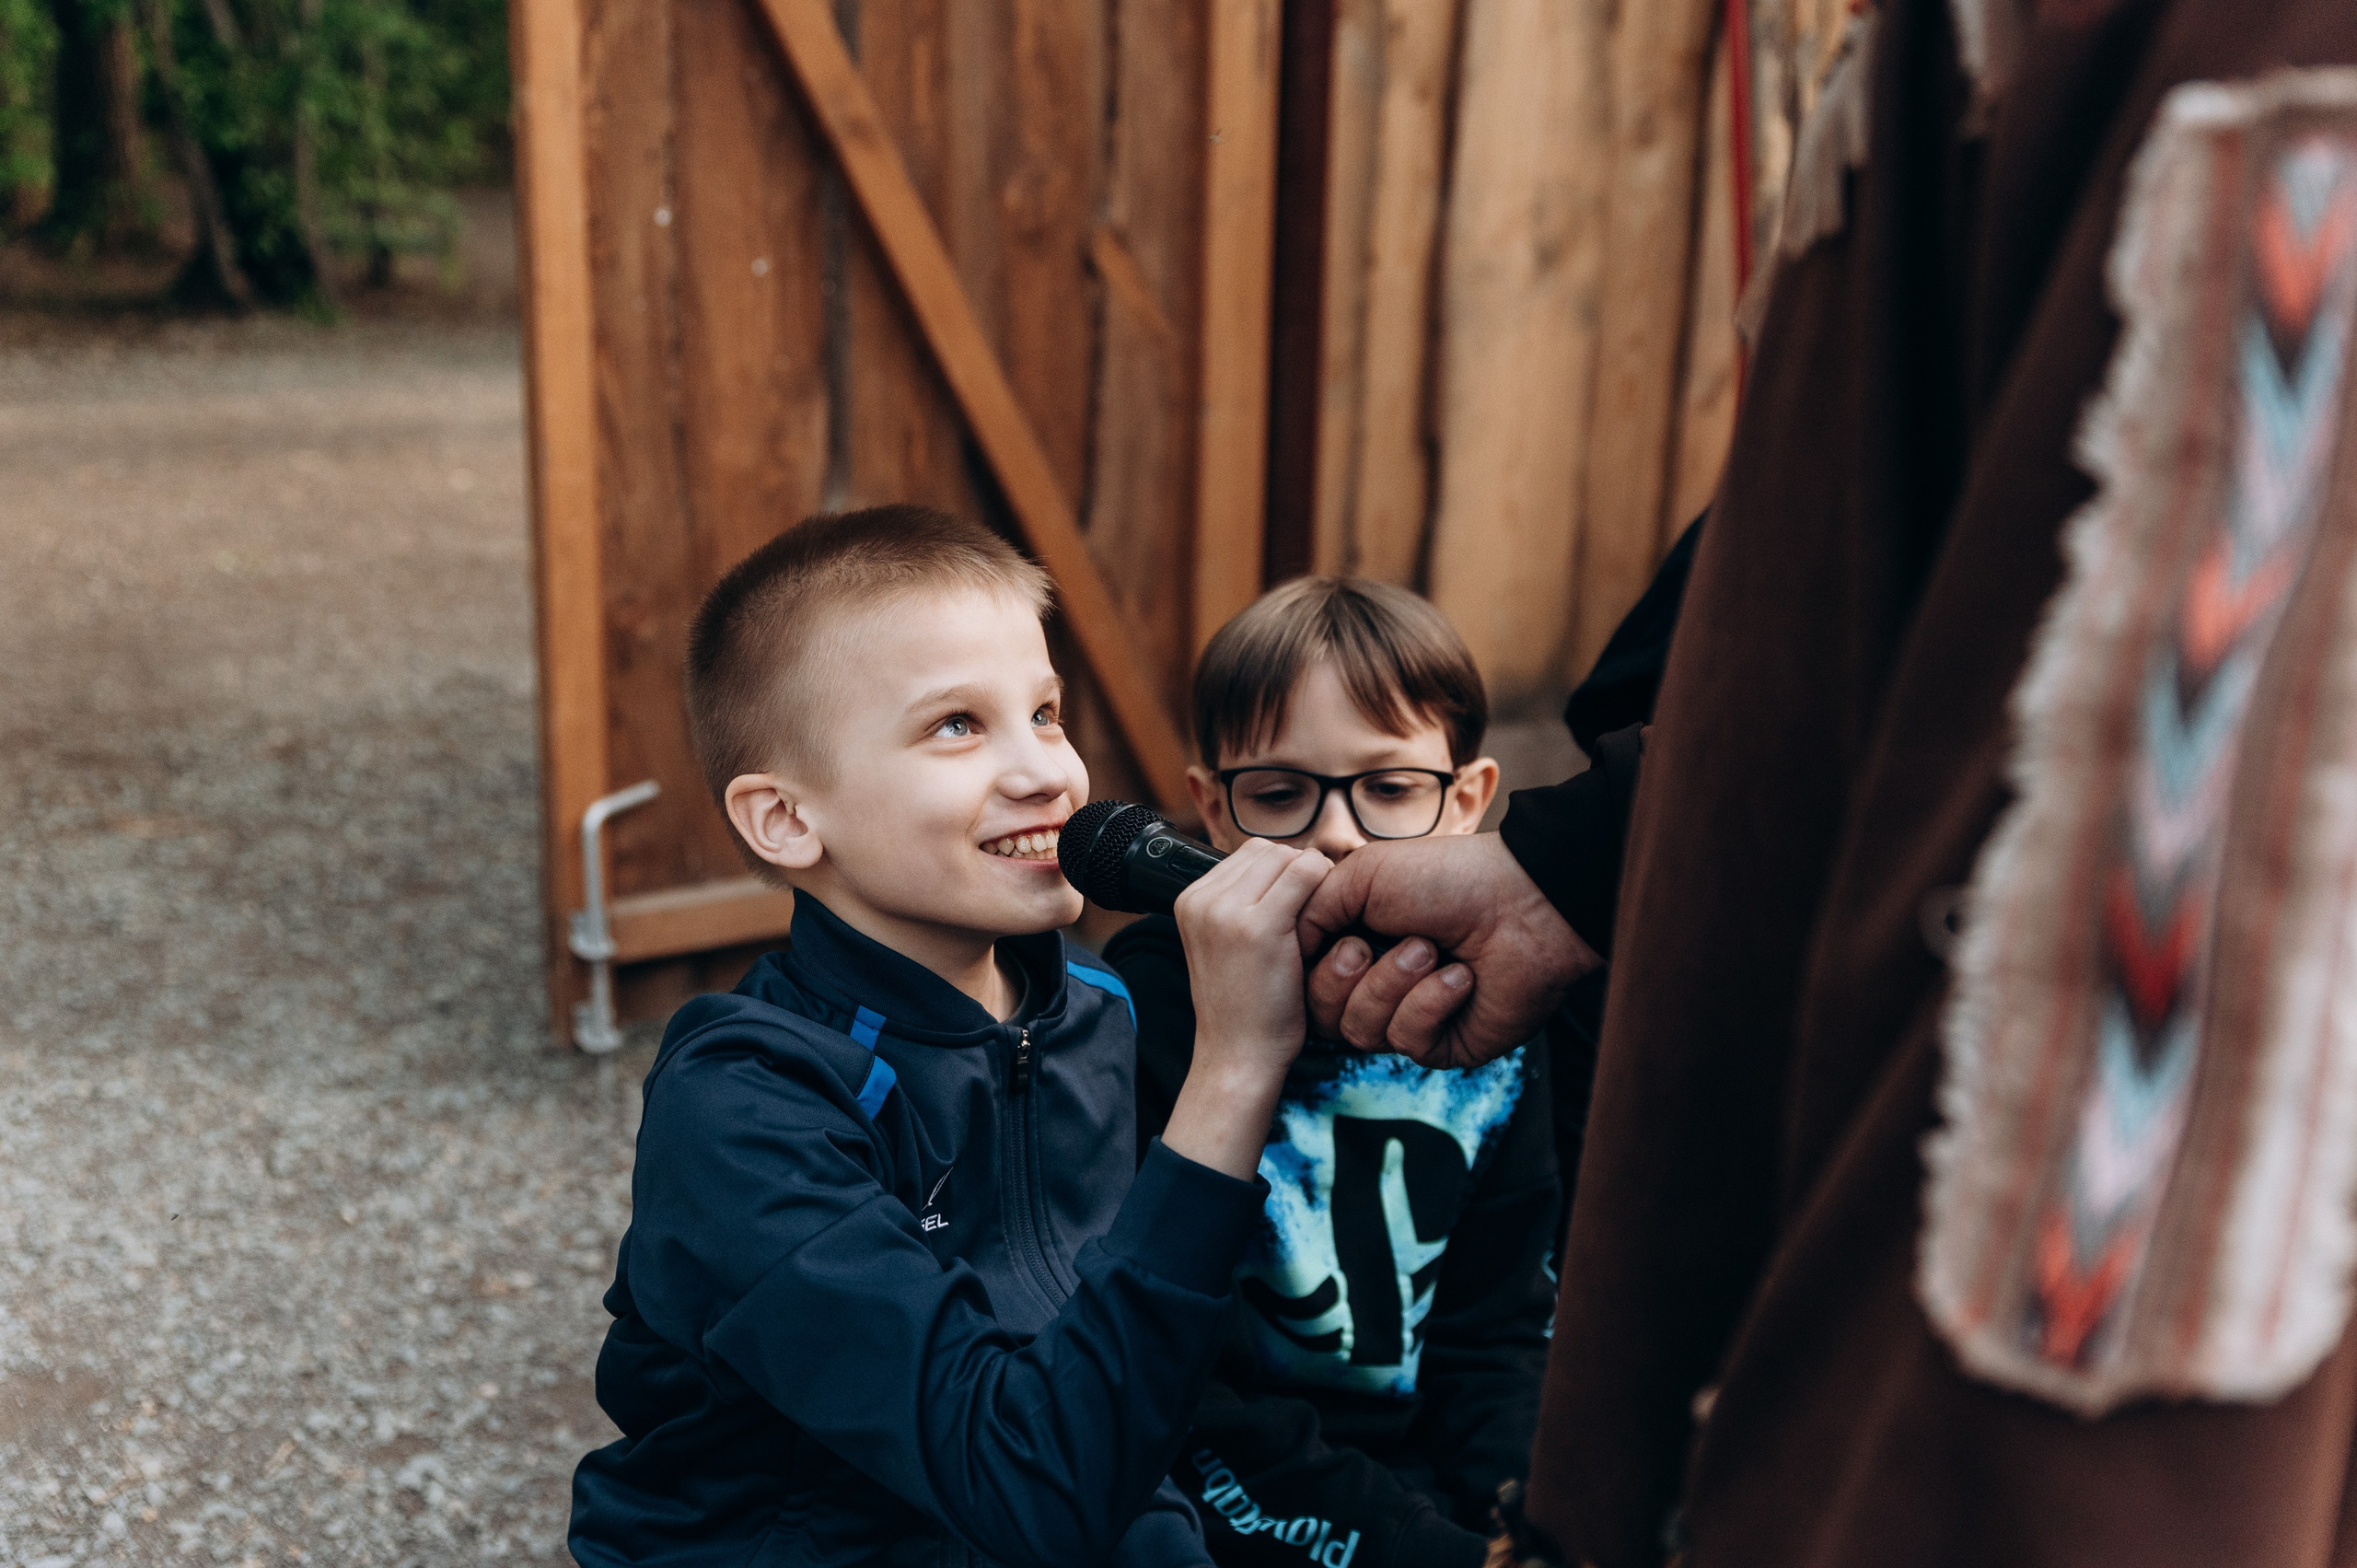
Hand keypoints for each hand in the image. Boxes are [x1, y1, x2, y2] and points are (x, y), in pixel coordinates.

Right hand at [1159, 839, 1332, 1178]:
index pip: (1251, 852)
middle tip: (1310, 922)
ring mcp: (1226, 911)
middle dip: (1299, 877)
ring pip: (1292, 857)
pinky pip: (1309, 875)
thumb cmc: (1244, 1005)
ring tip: (1312, 930)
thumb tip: (1292, 860)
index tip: (1295, 913)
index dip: (1283, 876)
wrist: (1237, 1056)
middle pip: (1272, 850)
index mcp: (1189, 899)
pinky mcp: (1258, 926)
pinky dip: (1327, 894)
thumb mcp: (1225, 944)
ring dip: (1314, 886)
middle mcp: (1202, 898)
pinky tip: (1324, 932)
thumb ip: (1243, 901)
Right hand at [1298, 833, 1597, 1069]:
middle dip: (1345, 977)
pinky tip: (1460, 977)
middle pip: (1322, 1014)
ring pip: (1360, 1030)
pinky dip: (1430, 1004)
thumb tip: (1285, 950)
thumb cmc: (1445, 878)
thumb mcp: (1361, 874)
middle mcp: (1379, 983)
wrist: (1520, 902)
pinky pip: (1407, 1041)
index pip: (1304, 980)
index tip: (1330, 939)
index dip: (1307, 967)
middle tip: (1373, 944)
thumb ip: (1308, 910)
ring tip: (1432, 950)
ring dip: (1392, 984)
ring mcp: (1411, 1016)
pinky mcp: (1444, 1044)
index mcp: (1358, 942)